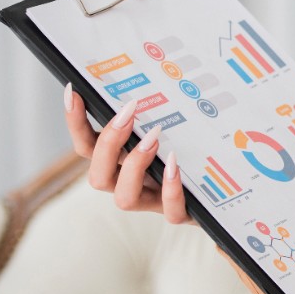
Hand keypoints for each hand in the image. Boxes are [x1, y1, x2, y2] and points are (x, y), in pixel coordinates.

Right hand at [64, 83, 192, 224]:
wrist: (220, 194)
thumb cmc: (189, 154)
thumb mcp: (169, 130)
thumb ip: (153, 115)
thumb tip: (145, 79)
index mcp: (121, 163)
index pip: (87, 146)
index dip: (76, 123)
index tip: (74, 91)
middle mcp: (130, 184)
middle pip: (98, 176)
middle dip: (108, 144)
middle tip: (128, 113)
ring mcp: (154, 201)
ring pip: (125, 198)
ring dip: (133, 167)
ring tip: (152, 139)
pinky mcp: (181, 214)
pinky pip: (171, 212)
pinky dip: (171, 190)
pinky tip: (174, 165)